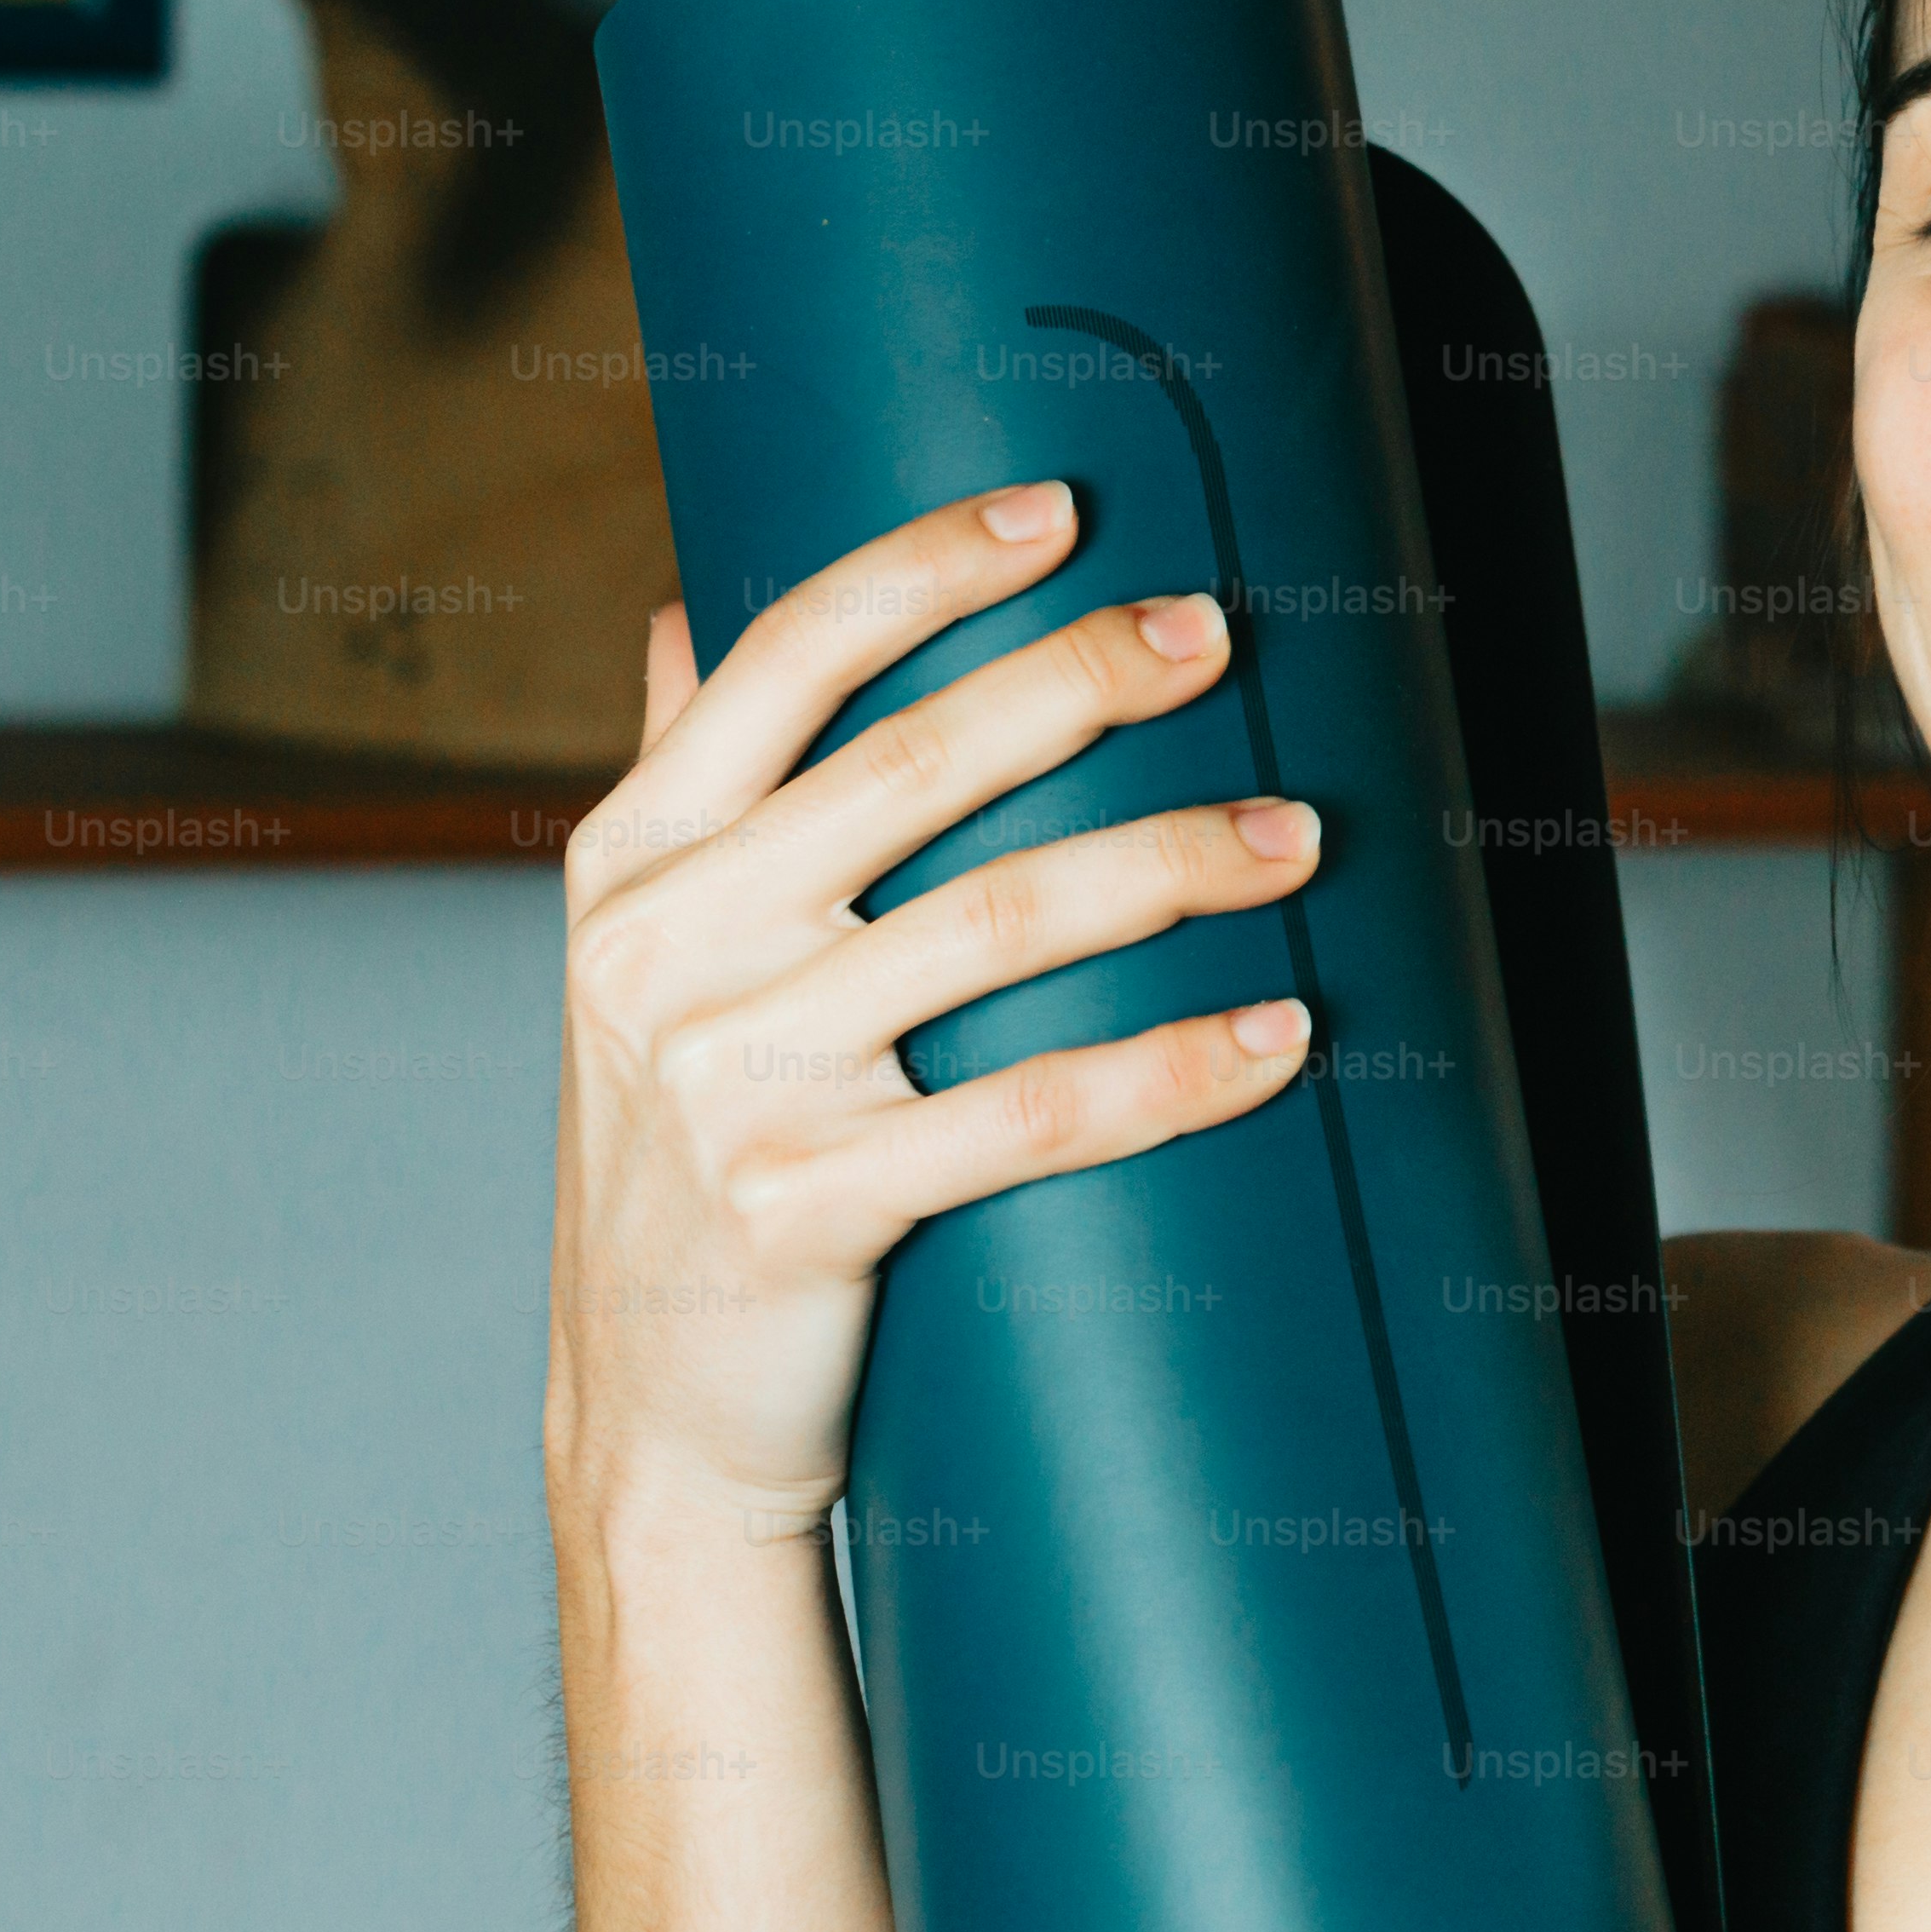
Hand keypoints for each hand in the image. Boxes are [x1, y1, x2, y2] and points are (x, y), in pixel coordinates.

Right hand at [543, 480, 1319, 1548]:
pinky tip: (1281, 1034)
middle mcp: (666, 948)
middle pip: (919, 766)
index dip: (925, 567)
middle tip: (1219, 632)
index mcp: (631, 858)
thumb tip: (687, 602)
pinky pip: (1032, 1113)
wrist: (657, 1421)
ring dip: (1173, 862)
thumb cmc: (683, 1159)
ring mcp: (730, 1082)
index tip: (1061, 510)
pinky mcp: (808, 1207)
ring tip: (1299, 830)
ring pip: (1001, 924)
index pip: (785, 660)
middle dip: (1085, 681)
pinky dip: (1174, 1070)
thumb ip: (677, 786)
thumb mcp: (638, 965)